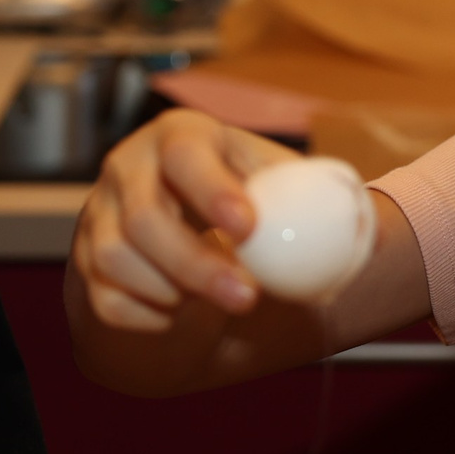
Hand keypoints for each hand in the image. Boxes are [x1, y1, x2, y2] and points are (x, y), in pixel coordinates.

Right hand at [72, 109, 299, 331]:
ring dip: (172, 291)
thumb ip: (316, 199)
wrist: (185, 222)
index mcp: (178, 135)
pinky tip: (181, 310)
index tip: (248, 228)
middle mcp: (127, 168)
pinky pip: (108, 300)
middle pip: (143, 217)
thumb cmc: (244, 196)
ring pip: (116, 261)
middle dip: (196, 265)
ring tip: (214, 295)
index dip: (212, 190)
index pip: (184, 154)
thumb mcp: (275, 181)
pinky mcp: (87, 261)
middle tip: (246, 297)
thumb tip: (367, 233)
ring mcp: (99, 214)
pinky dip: (150, 317)